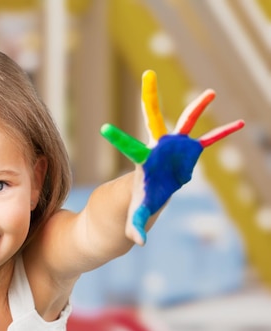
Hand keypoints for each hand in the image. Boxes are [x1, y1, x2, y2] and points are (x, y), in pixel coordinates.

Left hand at [100, 70, 243, 244]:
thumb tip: (139, 243)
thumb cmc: (135, 207)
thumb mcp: (135, 218)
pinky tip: (240, 124)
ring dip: (198, 109)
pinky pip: (209, 142)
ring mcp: (174, 149)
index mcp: (142, 162)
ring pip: (185, 123)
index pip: (129, 148)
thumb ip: (136, 227)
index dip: (119, 139)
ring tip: (210, 92)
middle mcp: (157, 149)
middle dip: (150, 98)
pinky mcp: (189, 154)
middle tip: (148, 74)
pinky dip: (223, 134)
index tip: (104, 128)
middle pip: (153, 119)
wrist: (146, 199)